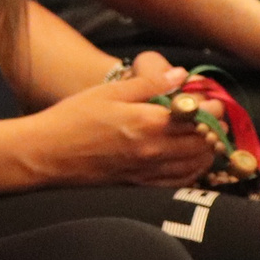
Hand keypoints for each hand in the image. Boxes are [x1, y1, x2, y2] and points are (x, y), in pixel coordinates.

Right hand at [22, 52, 222, 186]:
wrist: (46, 154)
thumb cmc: (73, 118)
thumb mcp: (109, 91)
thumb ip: (149, 84)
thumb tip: (181, 75)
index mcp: (149, 122)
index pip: (199, 117)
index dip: (212, 108)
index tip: (210, 100)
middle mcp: (154, 150)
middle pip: (204, 143)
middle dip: (214, 128)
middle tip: (211, 117)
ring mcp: (148, 171)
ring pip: (196, 165)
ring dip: (207, 150)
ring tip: (204, 137)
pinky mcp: (139, 185)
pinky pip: (179, 182)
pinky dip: (192, 170)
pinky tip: (189, 160)